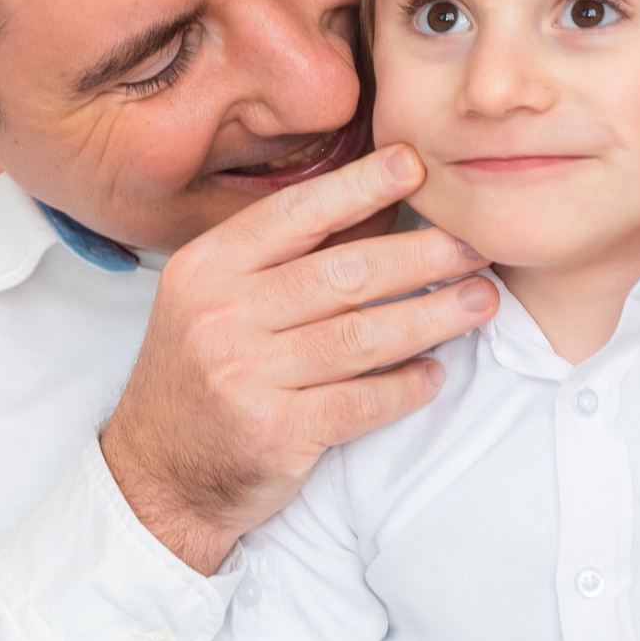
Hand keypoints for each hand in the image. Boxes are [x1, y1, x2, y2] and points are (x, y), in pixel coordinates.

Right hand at [101, 145, 497, 575]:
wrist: (159, 474)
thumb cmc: (201, 376)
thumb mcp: (216, 302)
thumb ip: (284, 259)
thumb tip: (381, 206)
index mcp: (206, 268)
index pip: (296, 215)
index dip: (362, 186)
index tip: (417, 166)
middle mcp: (220, 316)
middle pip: (345, 274)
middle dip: (424, 255)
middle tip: (478, 244)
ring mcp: (245, 376)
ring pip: (363, 336)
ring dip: (433, 317)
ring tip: (480, 301)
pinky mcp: (275, 432)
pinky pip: (361, 401)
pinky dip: (406, 387)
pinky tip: (435, 375)